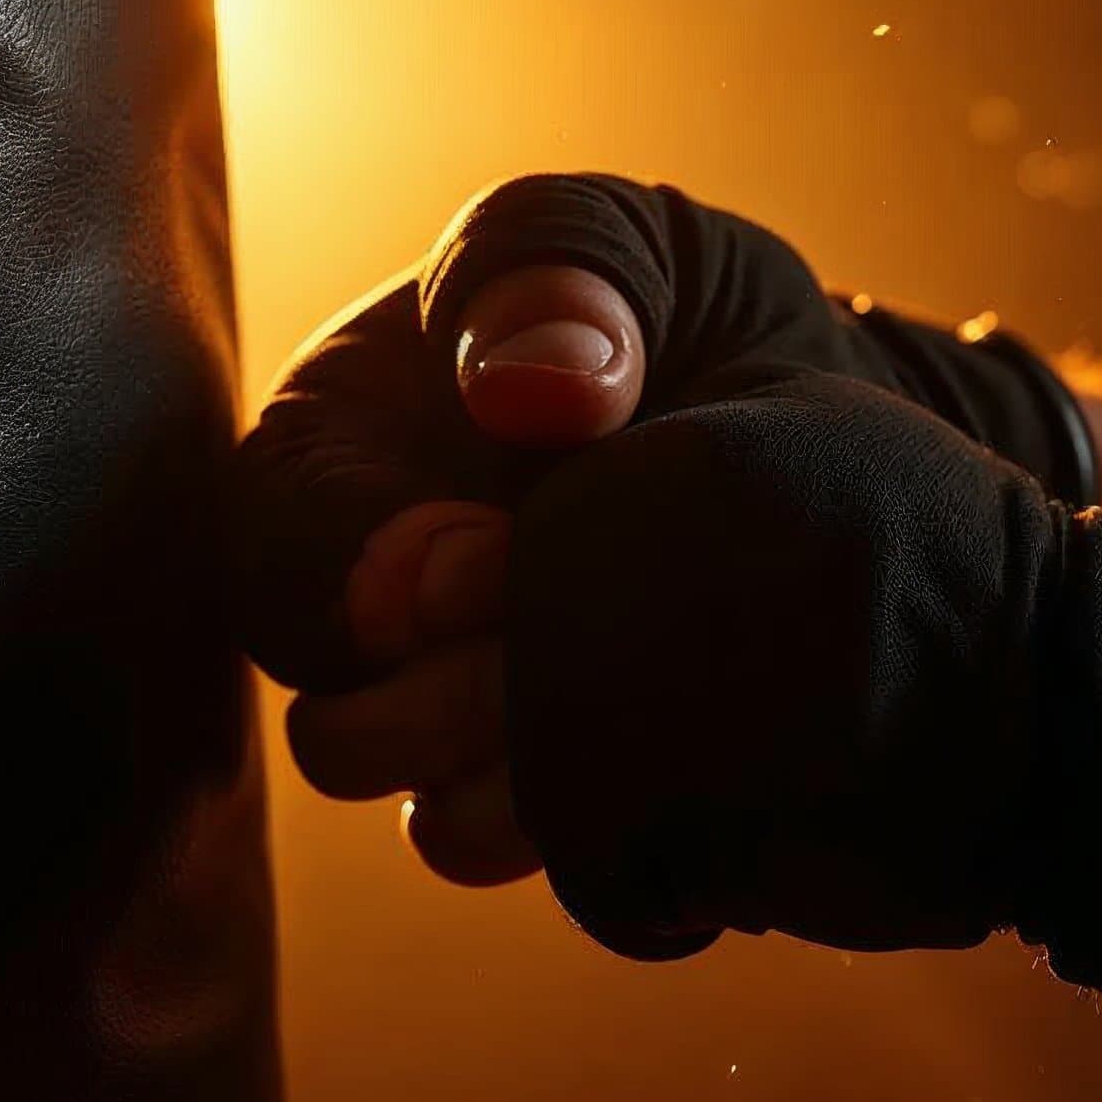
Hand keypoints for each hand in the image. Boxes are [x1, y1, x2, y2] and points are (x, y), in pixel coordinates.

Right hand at [233, 173, 1095, 894]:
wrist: (830, 429)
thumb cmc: (678, 315)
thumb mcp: (621, 245)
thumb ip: (554, 271)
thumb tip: (526, 389)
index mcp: (333, 467)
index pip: (270, 566)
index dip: (359, 587)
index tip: (480, 565)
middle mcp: (381, 626)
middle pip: (339, 731)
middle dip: (450, 705)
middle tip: (575, 642)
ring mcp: (476, 727)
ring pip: (445, 819)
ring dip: (541, 777)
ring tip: (647, 699)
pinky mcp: (578, 799)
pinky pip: (576, 856)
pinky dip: (630, 819)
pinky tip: (702, 747)